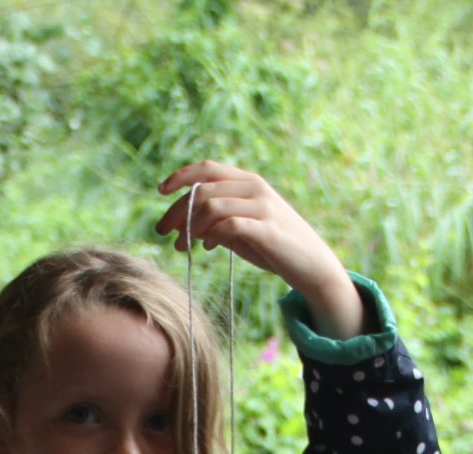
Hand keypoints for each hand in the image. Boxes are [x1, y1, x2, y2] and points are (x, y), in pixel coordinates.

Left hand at [155, 161, 359, 338]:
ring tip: (181, 246)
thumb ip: (217, 221)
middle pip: (203, 190)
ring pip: (211, 206)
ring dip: (189, 227)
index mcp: (248, 181)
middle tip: (162, 231)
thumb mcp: (242, 228)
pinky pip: (228, 225)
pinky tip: (206, 247)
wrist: (311, 266)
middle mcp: (255, 188)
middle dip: (177, 211)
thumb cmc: (274, 247)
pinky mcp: (267, 229)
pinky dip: (210, 235)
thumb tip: (183, 224)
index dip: (181, 176)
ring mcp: (263, 207)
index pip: (208, 168)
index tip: (161, 191)